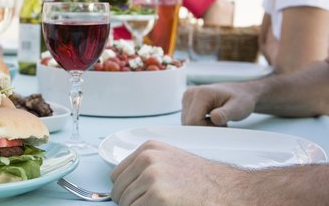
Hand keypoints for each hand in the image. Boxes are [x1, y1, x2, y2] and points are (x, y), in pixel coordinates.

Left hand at [110, 140, 239, 205]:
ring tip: (166, 205)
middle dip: (132, 203)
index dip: (126, 192)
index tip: (137, 198)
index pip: (117, 176)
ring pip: (127, 204)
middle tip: (156, 204)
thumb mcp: (171, 165)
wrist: (232, 192)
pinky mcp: (157, 196)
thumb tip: (122, 188)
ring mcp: (152, 177)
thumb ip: (147, 170)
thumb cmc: (206, 183)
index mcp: (150, 149)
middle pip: (119, 192)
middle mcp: (148, 159)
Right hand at [181, 82, 256, 125]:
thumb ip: (225, 114)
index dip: (206, 129)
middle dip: (204, 128)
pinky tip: (210, 119)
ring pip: (187, 122)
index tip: (221, 126)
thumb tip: (214, 118)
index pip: (193, 120)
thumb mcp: (237, 108)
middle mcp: (190, 94)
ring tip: (216, 121)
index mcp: (201, 93)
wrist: (239, 93)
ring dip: (201, 126)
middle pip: (188, 122)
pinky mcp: (187, 102)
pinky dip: (199, 123)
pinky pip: (188, 119)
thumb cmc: (240, 99)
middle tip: (220, 124)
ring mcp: (187, 98)